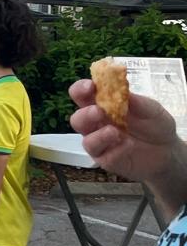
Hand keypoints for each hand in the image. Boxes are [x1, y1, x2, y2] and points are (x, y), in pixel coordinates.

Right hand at [69, 80, 184, 186]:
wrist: (168, 152)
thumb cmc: (155, 127)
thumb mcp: (153, 110)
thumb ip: (138, 102)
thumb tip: (123, 91)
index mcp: (102, 106)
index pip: (82, 95)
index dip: (81, 89)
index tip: (89, 86)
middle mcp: (97, 124)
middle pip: (77, 119)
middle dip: (85, 114)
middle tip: (98, 111)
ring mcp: (100, 143)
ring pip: (86, 140)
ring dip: (98, 136)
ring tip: (115, 132)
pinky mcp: (107, 159)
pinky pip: (103, 156)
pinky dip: (115, 150)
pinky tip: (129, 145)